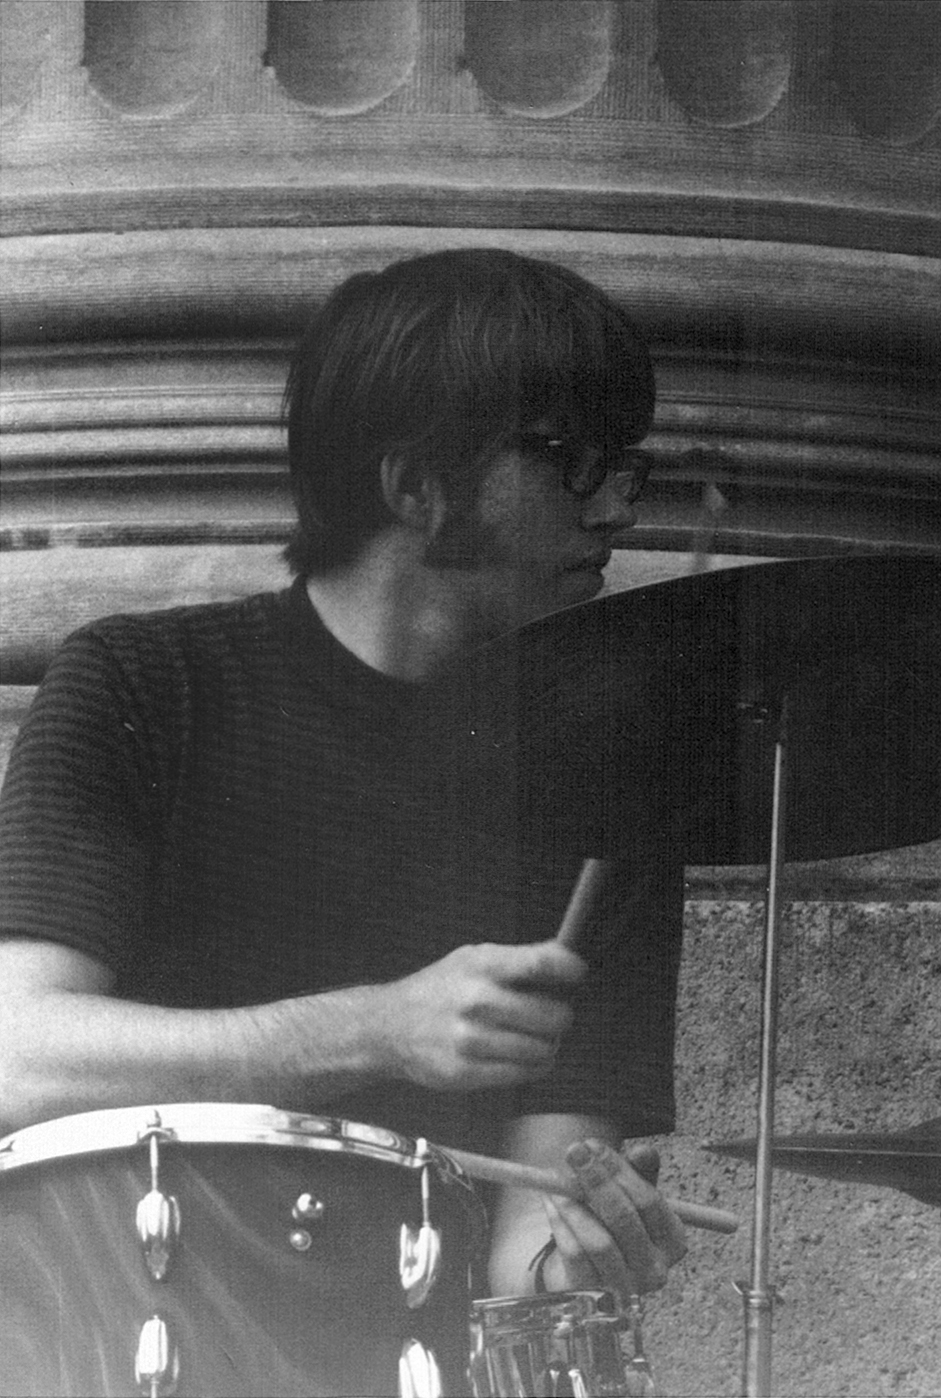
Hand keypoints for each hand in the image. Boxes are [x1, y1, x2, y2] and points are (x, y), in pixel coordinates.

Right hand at [378, 940, 585, 1091]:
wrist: (388, 1027)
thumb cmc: (439, 989)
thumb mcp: (471, 959)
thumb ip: (518, 959)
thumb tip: (567, 958)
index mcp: (481, 965)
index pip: (540, 963)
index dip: (569, 969)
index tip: (576, 974)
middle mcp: (477, 1001)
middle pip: (552, 1015)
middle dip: (560, 1017)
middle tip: (552, 1016)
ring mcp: (471, 1040)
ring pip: (543, 1050)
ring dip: (548, 1046)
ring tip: (535, 1038)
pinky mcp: (466, 1073)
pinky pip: (524, 1074)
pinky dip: (532, 1066)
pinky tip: (522, 1056)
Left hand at [541, 1138, 687, 1299]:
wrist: (592, 1271)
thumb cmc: (617, 1225)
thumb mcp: (632, 1196)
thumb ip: (640, 1172)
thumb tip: (644, 1151)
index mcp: (673, 1241)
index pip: (648, 1200)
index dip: (618, 1169)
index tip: (592, 1145)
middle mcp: (655, 1269)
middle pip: (623, 1219)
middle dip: (596, 1180)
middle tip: (573, 1152)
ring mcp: (625, 1288)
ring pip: (598, 1241)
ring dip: (573, 1204)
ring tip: (555, 1181)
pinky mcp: (594, 1296)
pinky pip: (574, 1255)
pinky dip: (559, 1224)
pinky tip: (551, 1202)